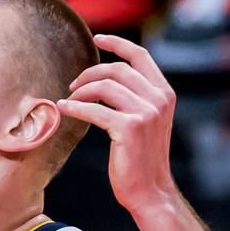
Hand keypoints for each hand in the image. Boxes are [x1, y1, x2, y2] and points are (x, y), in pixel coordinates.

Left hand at [56, 33, 179, 212]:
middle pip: (117, 69)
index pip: (140, 56)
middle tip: (73, 86)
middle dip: (90, 74)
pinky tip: (65, 110)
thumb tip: (107, 78)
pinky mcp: (130, 128)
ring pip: (105, 86)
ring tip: (69, 101)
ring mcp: (146, 113)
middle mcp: (159, 99)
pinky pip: (95, 110)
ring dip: (81, 91)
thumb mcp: (148, 121)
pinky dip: (76, 108)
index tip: (97, 39)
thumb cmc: (142, 158)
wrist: (151, 191)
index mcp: (164, 93)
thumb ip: (137, 97)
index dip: (117, 43)